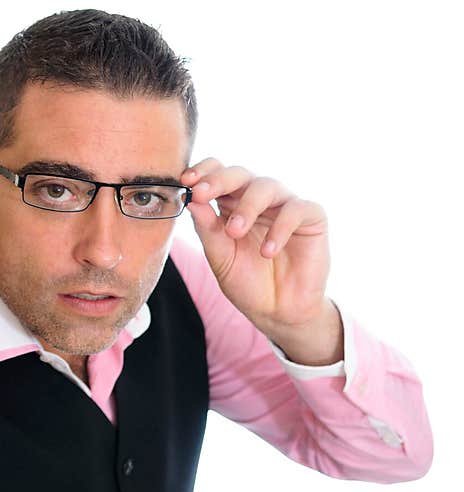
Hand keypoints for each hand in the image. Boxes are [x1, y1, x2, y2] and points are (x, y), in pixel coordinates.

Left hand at [183, 158, 341, 364]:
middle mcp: (257, 200)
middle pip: (239, 174)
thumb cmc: (246, 282)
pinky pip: (296, 209)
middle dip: (218, 180)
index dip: (203, 172)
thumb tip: (191, 200)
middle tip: (202, 193)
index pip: (217, 174)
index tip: (186, 181)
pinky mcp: (311, 218)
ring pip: (266, 186)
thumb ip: (207, 229)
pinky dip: (280, 228)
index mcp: (231, 204)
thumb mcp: (220, 258)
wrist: (278, 312)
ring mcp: (284, 206)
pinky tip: (267, 251)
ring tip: (234, 232)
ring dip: (247, 207)